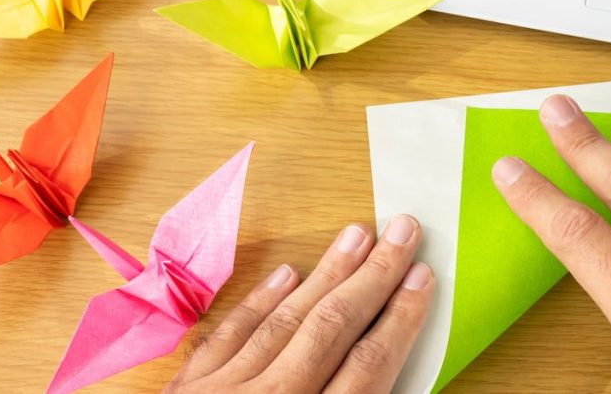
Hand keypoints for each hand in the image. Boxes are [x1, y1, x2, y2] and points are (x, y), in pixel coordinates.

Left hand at [164, 216, 433, 393]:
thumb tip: (388, 388)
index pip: (367, 367)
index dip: (400, 319)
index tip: (423, 278)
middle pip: (332, 329)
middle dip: (373, 277)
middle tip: (402, 231)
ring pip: (284, 321)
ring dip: (325, 274)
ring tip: (356, 235)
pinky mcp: (187, 392)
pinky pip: (229, 334)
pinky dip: (260, 300)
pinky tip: (286, 273)